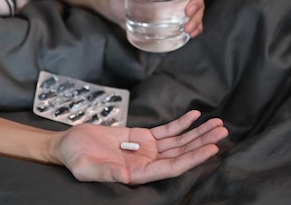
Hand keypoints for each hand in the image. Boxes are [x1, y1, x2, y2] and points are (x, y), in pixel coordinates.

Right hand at [51, 110, 227, 183]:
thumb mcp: (85, 168)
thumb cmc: (75, 158)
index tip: (211, 149)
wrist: (68, 145)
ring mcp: (146, 150)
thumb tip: (123, 175)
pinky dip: (181, 123)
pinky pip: (166, 130)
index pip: (172, 167)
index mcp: (138, 174)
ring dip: (197, 133)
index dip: (193, 158)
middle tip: (222, 131)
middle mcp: (147, 163)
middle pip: (181, 153)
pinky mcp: (142, 137)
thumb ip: (105, 173)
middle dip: (202, 142)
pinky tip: (194, 116)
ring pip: (178, 142)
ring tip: (217, 124)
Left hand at [104, 0, 205, 37]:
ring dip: (197, 17)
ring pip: (196, 6)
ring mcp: (177, 1)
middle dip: (197, 1)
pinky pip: (190, 20)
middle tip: (188, 12)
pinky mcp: (174, 16)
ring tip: (189, 29)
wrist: (114, 10)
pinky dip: (195, 27)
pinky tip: (192, 34)